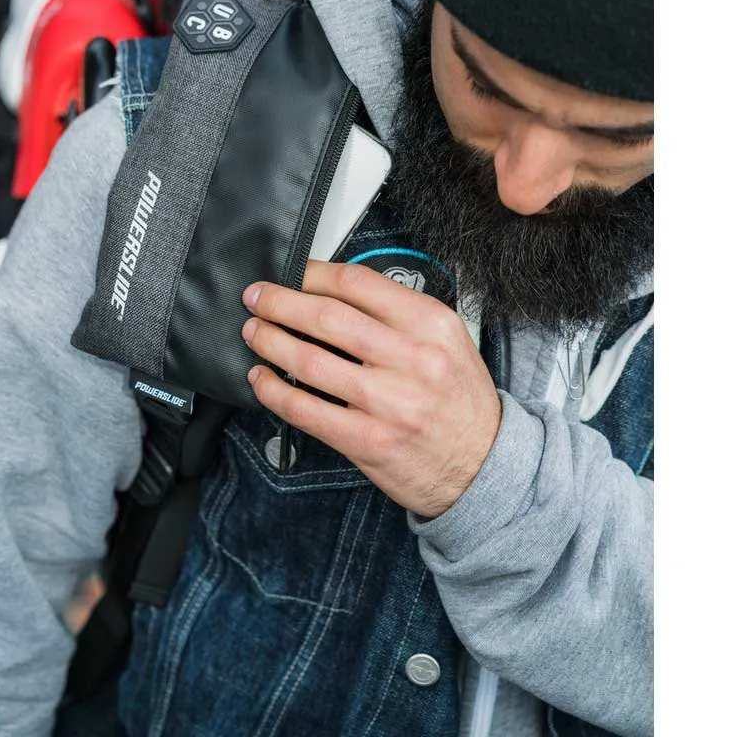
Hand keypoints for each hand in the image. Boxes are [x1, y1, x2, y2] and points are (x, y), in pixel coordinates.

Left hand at [241, 261, 501, 518]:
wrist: (483, 466)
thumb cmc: (459, 400)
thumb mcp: (447, 340)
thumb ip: (400, 313)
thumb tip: (334, 291)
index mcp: (432, 325)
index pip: (359, 284)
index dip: (314, 273)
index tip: (293, 271)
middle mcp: (413, 359)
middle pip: (327, 317)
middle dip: (281, 302)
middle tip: (257, 297)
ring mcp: (389, 403)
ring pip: (310, 360)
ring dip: (271, 341)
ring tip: (254, 332)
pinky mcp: (368, 441)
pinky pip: (306, 410)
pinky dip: (274, 391)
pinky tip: (262, 378)